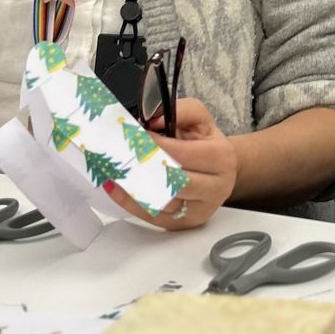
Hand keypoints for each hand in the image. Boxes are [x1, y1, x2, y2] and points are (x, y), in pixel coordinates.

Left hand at [106, 97, 238, 231]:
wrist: (221, 169)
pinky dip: (132, 203)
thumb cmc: (206, 143)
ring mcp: (202, 209)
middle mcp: (216, 186)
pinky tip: (117, 188)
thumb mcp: (199, 118)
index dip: (153, 145)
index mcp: (221, 157)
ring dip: (133, 187)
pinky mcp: (187, 223)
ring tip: (113, 171)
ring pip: (162, 201)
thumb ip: (181, 111)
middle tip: (116, 156)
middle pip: (172, 181)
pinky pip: (155, 216)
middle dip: (141, 167)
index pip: (181, 153)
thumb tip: (153, 119)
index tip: (130, 137)